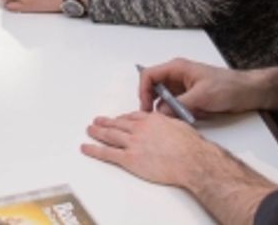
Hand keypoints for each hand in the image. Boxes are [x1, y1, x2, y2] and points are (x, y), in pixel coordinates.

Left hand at [82, 111, 208, 187]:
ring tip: (89, 130)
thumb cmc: (190, 146)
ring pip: (110, 135)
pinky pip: (107, 153)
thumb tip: (166, 127)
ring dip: (97, 132)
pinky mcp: (130, 158)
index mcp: (151, 119)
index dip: (122, 118)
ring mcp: (133, 143)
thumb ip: (167, 124)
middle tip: (97, 121)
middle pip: (118, 123)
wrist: (191, 160)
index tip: (118, 119)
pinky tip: (86, 148)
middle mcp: (139, 129)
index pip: (132, 116)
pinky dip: (94, 150)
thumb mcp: (179, 126)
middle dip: (106, 122)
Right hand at [137, 59, 265, 117]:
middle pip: (154, 88)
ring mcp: (183, 88)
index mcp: (177, 68)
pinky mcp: (190, 99)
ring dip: (167, 111)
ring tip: (172, 121)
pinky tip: (185, 120)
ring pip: (164, 100)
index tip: (146, 108)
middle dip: (153, 104)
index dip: (143, 91)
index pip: (149, 75)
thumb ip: (179, 104)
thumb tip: (161, 114)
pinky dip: (177, 115)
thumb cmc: (228, 87)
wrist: (248, 93)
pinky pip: (175, 107)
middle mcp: (177, 77)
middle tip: (155, 119)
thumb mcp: (202, 96)